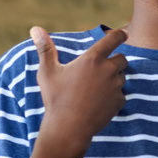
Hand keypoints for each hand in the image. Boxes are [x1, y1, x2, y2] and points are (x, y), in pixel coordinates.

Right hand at [32, 26, 126, 157]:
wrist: (68, 128)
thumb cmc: (56, 98)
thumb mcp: (47, 72)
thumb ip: (45, 48)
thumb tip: (35, 28)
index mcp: (92, 59)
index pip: (114, 38)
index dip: (120, 34)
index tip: (122, 34)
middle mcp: (107, 70)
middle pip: (122, 59)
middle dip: (115, 61)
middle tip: (100, 69)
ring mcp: (115, 87)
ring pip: (122, 77)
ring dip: (114, 79)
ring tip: (95, 88)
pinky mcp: (119, 102)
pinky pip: (121, 94)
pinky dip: (113, 96)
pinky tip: (98, 102)